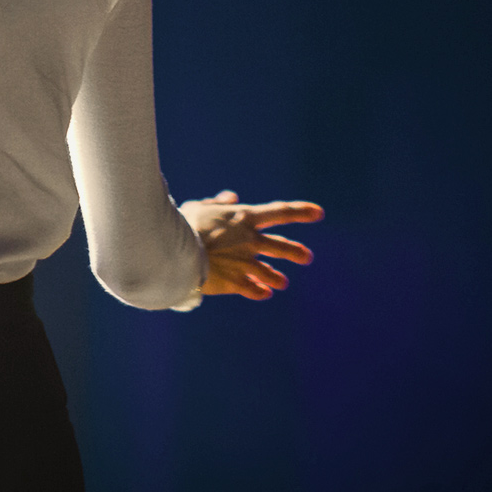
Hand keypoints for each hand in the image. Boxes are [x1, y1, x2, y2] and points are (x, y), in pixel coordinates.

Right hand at [178, 190, 322, 300]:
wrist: (173, 251)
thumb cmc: (182, 224)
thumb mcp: (199, 207)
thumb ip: (218, 203)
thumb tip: (231, 197)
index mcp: (245, 218)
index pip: (282, 212)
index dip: (302, 211)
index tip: (319, 213)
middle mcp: (251, 240)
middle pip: (282, 247)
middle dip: (296, 252)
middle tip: (306, 256)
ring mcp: (245, 263)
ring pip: (271, 273)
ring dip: (277, 278)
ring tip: (282, 282)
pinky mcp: (236, 282)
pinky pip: (254, 290)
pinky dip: (260, 291)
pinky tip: (264, 293)